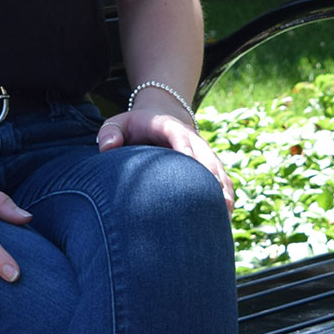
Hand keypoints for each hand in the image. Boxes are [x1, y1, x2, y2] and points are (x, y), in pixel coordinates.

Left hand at [96, 92, 234, 209]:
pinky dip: (226, 193)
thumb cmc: (133, 127)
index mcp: (168, 126)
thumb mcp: (117, 124)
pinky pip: (222, 178)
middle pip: (205, 154)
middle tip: (213, 193)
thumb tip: (107, 148)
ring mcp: (201, 151)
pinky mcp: (208, 164)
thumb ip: (109, 132)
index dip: (183, 146)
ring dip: (222, 187)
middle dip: (210, 172)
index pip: (178, 135)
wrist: (158, 118)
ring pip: (217, 168)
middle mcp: (190, 138)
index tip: (188, 158)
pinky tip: (226, 215)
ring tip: (225, 210)